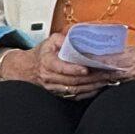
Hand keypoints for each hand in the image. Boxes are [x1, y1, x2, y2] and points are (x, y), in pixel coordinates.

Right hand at [0, 41, 115, 98]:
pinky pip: (74, 96)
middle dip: (92, 78)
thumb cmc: (42, 53)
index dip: (74, 69)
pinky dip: (87, 93)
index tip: (87, 68)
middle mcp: (50, 77)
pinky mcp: (57, 93)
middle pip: (72, 80)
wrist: (26, 69)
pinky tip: (98, 88)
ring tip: (107, 80)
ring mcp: (53, 87)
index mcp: (47, 62)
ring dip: (92, 86)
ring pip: (74, 90)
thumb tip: (79, 37)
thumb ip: (63, 38)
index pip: (61, 67)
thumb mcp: (50, 41)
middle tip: (108, 73)